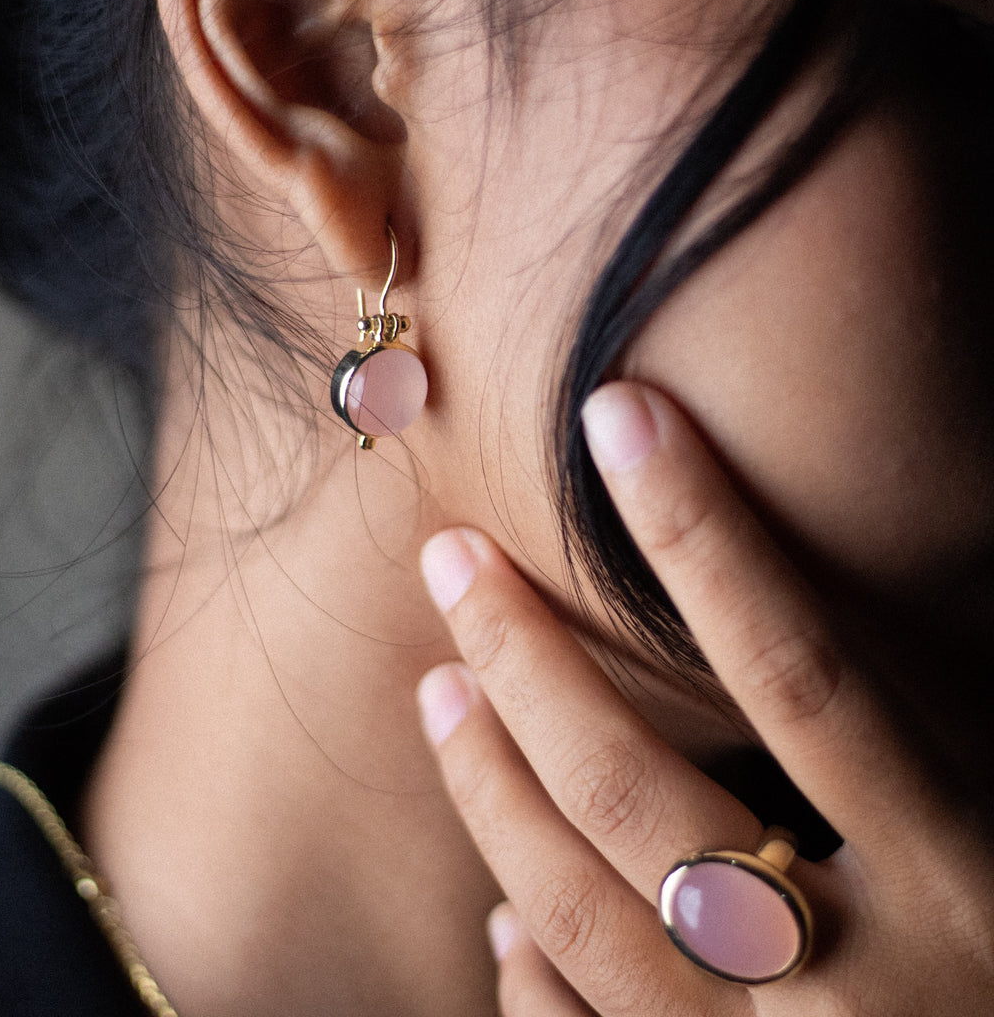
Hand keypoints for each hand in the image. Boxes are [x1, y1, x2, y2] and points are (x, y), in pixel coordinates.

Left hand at [416, 382, 993, 1016]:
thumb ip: (936, 711)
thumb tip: (859, 598)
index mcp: (968, 880)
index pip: (803, 673)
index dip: (704, 534)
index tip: (614, 417)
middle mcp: (858, 983)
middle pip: (639, 794)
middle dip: (527, 660)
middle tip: (450, 557)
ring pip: (581, 911)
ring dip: (491, 789)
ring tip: (437, 686)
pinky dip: (533, 975)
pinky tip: (501, 913)